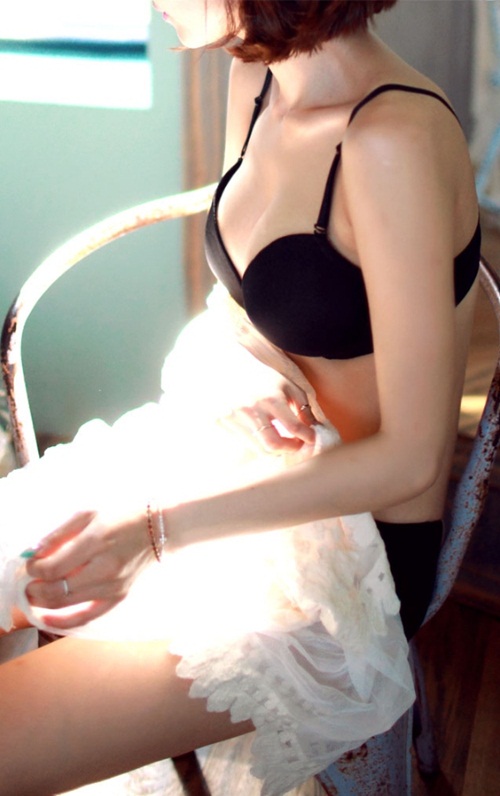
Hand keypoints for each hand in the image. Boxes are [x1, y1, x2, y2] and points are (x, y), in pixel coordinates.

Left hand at [25, 508, 153, 629]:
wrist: (156, 529)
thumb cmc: (120, 517)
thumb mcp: (88, 514)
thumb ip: (59, 533)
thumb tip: (33, 553)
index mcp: (96, 542)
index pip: (54, 567)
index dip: (34, 569)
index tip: (29, 565)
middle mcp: (104, 568)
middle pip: (56, 590)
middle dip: (33, 589)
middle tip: (26, 583)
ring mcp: (112, 586)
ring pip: (67, 604)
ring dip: (42, 603)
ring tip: (32, 595)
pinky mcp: (118, 597)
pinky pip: (87, 617)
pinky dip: (63, 621)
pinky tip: (46, 619)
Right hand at [223, 371, 316, 452]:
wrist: (227, 366)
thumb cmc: (262, 377)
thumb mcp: (286, 385)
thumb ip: (302, 406)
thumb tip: (314, 429)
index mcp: (271, 398)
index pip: (294, 427)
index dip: (306, 436)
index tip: (311, 438)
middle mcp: (251, 409)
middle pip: (274, 445)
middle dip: (289, 449)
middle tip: (296, 444)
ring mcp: (234, 417)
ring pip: (259, 448)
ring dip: (274, 449)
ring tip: (281, 440)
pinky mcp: (221, 422)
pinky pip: (245, 443)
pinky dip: (257, 443)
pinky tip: (262, 434)